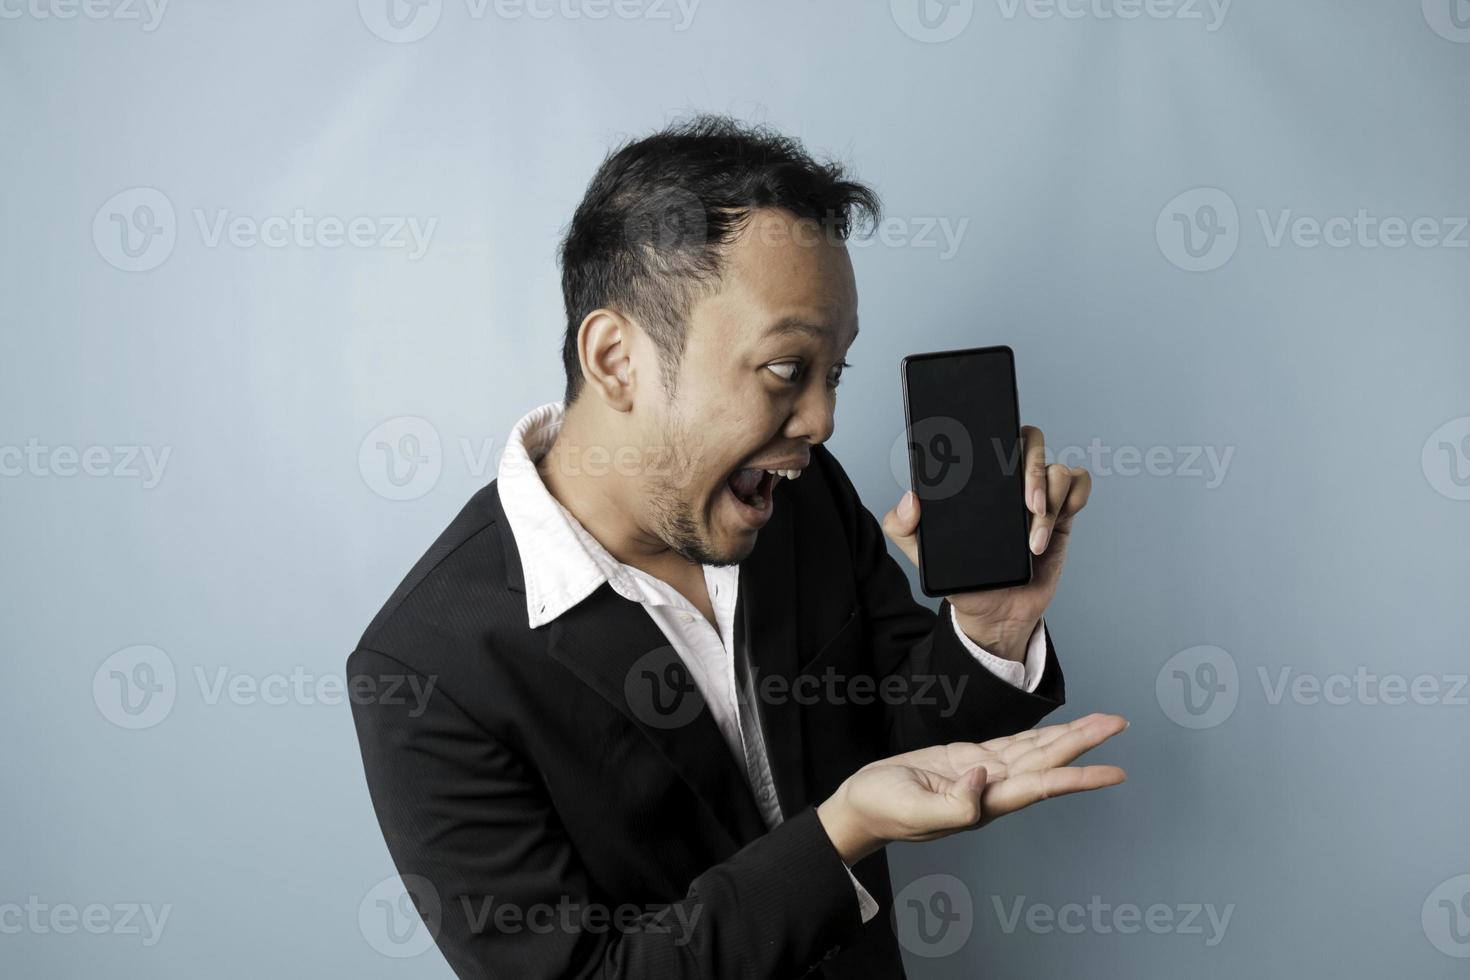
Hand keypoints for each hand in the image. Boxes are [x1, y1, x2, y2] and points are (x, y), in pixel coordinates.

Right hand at [816, 713, 1126, 864]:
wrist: (860, 806)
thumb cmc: (882, 811)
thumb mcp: (913, 811)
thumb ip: (952, 805)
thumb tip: (983, 778)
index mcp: (984, 803)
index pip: (1042, 786)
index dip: (1079, 778)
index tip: (1114, 772)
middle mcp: (992, 789)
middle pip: (1048, 762)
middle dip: (1083, 743)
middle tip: (1118, 723)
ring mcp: (981, 774)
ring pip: (1034, 751)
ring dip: (1067, 737)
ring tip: (1101, 722)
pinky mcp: (966, 760)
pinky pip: (1012, 746)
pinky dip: (1037, 737)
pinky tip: (1055, 732)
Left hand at [884, 424, 1091, 660]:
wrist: (994, 613)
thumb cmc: (962, 578)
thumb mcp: (921, 554)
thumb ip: (901, 528)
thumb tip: (910, 498)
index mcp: (976, 479)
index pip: (990, 437)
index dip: (999, 432)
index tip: (999, 458)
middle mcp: (1007, 480)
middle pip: (1031, 441)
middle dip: (1034, 469)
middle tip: (1028, 504)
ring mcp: (1037, 494)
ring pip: (1057, 470)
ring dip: (1051, 502)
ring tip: (1033, 541)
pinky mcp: (1061, 512)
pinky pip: (1079, 484)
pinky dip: (1075, 497)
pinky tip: (1056, 524)